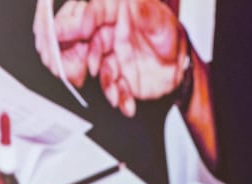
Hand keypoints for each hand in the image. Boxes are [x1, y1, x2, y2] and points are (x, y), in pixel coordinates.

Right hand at [34, 0, 189, 116]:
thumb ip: (141, 10)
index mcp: (113, 14)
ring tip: (113, 95)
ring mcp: (113, 58)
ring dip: (105, 85)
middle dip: (84, 58)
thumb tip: (123, 4)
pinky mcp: (121, 77)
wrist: (183, 60)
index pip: (89, 15)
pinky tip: (126, 105)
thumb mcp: (156, 16)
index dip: (77, 23)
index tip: (68, 32)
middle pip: (86, 45)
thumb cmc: (168, 32)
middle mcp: (108, 36)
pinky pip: (116, 89)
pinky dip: (120, 99)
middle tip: (86, 69)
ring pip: (100, 71)